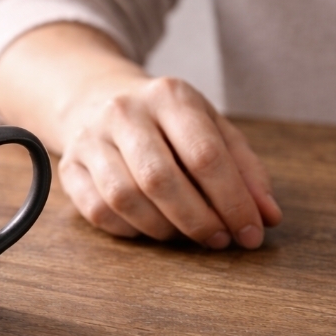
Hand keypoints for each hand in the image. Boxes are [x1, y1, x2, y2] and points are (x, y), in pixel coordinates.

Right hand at [58, 76, 281, 248]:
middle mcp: (124, 112)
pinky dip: (129, 229)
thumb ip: (245, 170)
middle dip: (197, 220)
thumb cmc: (167, 123)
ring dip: (162, 228)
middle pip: (160, 179)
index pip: (205, 155)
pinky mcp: (69, 165)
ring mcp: (90, 138)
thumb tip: (267, 218)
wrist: (98, 98)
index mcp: (169, 96)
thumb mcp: (212, 129)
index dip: (232, 201)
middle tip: (218, 240)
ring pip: (124, 198)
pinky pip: (98, 211)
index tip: (250, 232)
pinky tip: (148, 227)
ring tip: (183, 234)